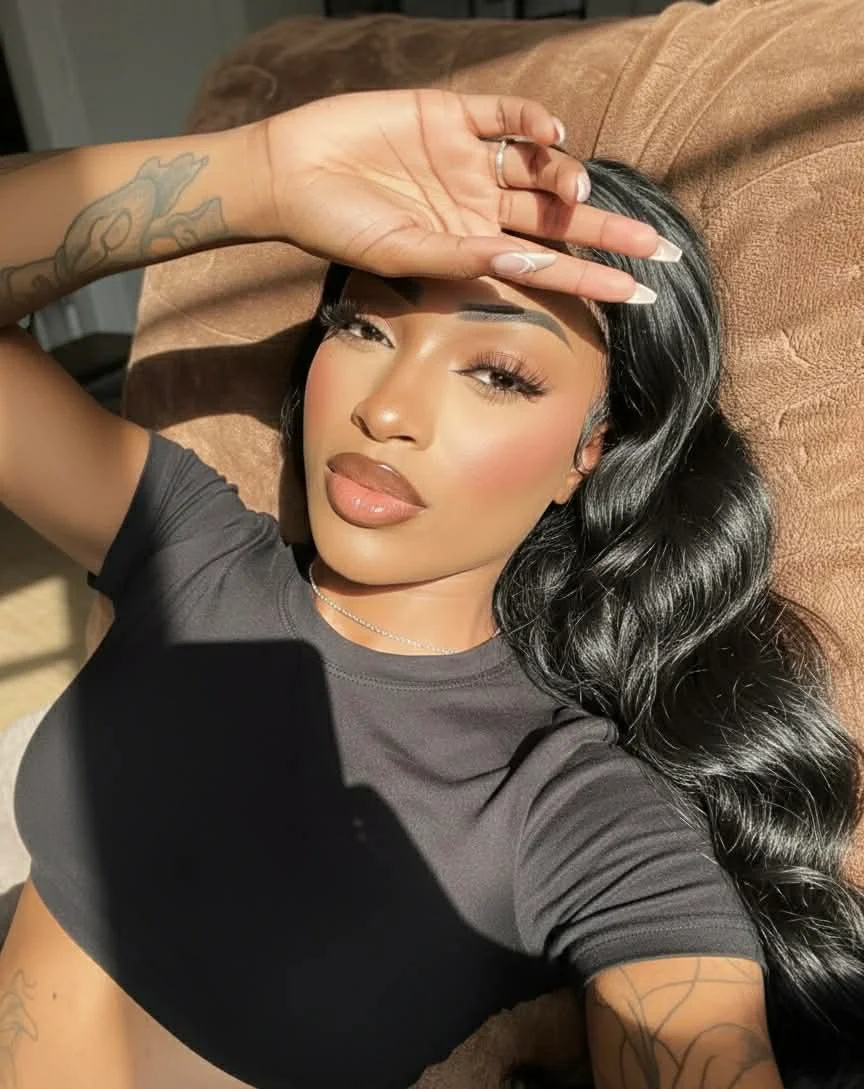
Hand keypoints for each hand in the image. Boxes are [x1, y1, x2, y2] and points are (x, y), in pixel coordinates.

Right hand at [258, 89, 667, 302]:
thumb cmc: (337, 228)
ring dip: (566, 179)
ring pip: (538, 169)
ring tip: (579, 195)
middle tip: (658, 247)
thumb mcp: (403, 254)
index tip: (640, 293)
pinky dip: (533, 121)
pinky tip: (553, 136)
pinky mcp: (451, 114)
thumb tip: (528, 265)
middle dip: (608, 233)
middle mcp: (478, 205)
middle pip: (557, 220)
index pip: (545, 265)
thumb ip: (464, 258)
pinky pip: (506, 115)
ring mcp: (467, 160)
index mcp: (470, 247)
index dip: (593, 279)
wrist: (290, 174)